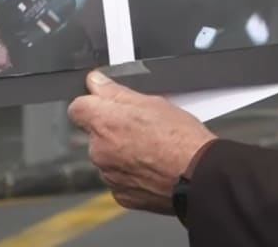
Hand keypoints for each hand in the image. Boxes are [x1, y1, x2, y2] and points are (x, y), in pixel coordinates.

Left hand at [68, 71, 214, 213]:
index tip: (106, 103)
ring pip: (108, 157)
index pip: (78, 107)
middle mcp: (99, 151)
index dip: (93, 103)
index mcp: (105, 123)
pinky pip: (120, 178)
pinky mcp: (121, 194)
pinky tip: (153, 166)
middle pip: (95, 134)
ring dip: (122, 152)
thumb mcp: (153, 102)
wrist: (199, 175)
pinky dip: (132, 172)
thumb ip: (116, 93)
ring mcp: (109, 176)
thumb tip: (95, 82)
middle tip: (143, 127)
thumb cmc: (182, 139)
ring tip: (153, 148)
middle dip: (113, 129)